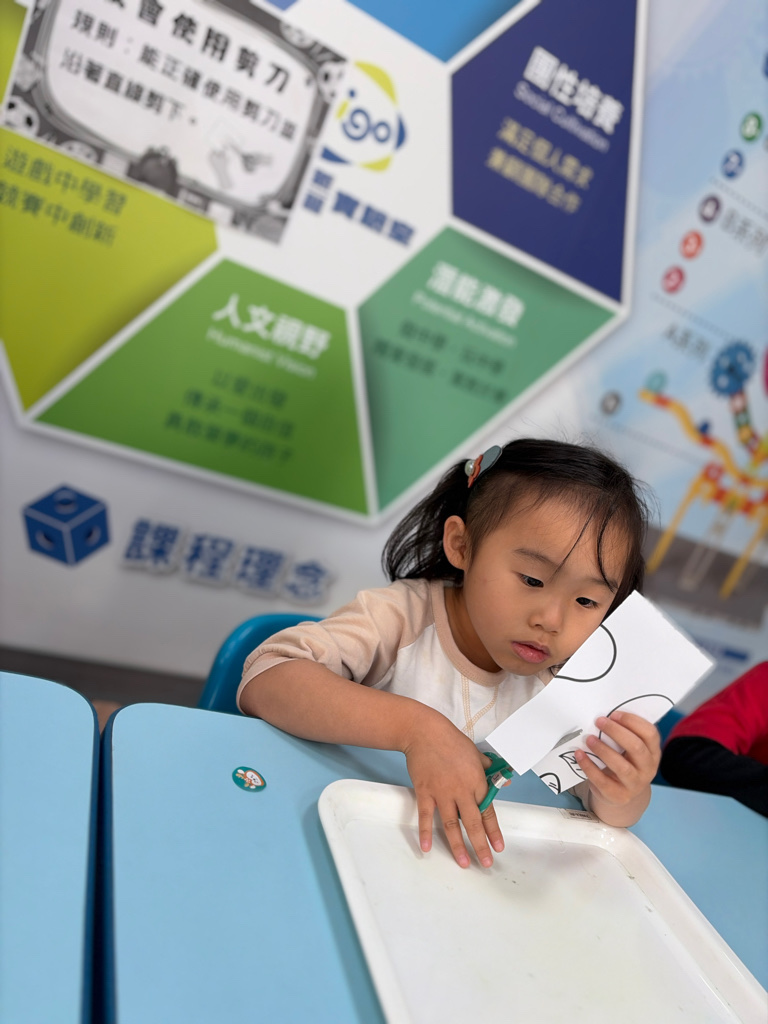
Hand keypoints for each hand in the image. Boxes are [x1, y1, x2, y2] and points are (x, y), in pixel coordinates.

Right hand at [402, 713, 504, 868]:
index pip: (488, 811)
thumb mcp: (477, 753)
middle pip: (472, 823)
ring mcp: (442, 793)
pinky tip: (427, 848)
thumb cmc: (451, 741)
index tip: (498, 847)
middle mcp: (461, 790)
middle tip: (485, 864)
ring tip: (463, 862)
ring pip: (451, 825)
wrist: (425, 732)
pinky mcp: (425, 792)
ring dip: (457, 845)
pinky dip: (426, 833)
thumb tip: (505, 781)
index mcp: (477, 781)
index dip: (493, 831)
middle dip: (480, 845)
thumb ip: (490, 770)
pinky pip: (425, 816)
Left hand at [574, 711, 660, 824]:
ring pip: (621, 766)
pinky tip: (579, 755)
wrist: (621, 794)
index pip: (650, 734)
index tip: (613, 714)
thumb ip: (624, 735)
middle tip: (599, 721)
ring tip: (589, 739)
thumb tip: (604, 715)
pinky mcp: (618, 796)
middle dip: (616, 732)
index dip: (632, 722)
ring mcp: (635, 784)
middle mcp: (648, 769)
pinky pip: (603, 781)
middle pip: (637, 748)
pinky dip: (589, 766)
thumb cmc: (624, 762)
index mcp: (653, 752)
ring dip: (603, 750)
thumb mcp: (629, 750)